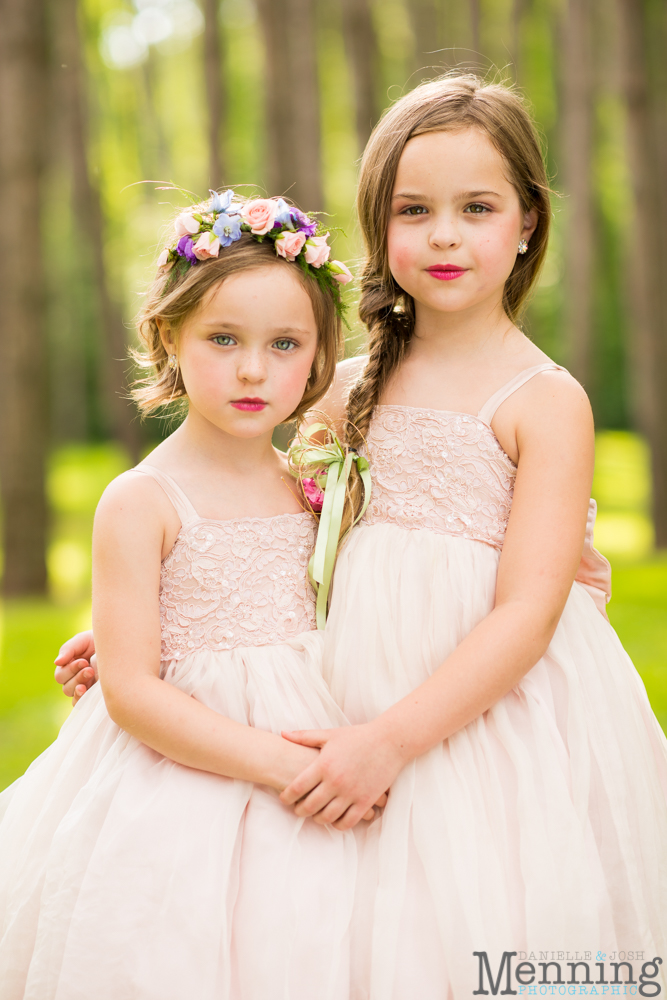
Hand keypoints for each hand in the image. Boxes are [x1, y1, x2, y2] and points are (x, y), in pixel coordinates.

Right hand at [54, 630, 97, 704]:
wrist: (122, 645)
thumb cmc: (102, 641)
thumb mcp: (84, 641)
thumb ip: (69, 649)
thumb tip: (57, 662)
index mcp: (70, 668)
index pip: (61, 676)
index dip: (70, 669)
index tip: (85, 661)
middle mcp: (76, 680)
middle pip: (66, 687)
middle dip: (76, 677)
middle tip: (90, 669)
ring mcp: (86, 689)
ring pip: (73, 696)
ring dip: (79, 687)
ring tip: (91, 675)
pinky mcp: (95, 696)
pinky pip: (81, 704)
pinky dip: (81, 698)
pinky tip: (87, 690)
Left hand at [279, 723, 403, 829]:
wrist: (389, 741)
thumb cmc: (358, 736)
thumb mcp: (330, 734)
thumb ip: (305, 737)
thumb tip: (282, 733)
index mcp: (324, 764)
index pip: (297, 787)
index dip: (286, 796)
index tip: (283, 799)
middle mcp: (336, 781)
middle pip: (309, 806)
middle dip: (299, 810)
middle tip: (297, 809)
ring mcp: (351, 793)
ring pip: (327, 817)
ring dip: (317, 819)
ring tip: (315, 814)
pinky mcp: (365, 801)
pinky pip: (347, 822)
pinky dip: (338, 824)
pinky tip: (335, 819)